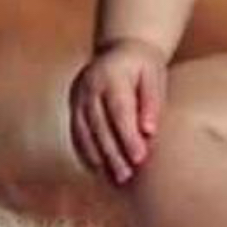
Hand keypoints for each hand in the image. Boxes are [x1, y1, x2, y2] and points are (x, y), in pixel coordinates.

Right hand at [68, 37, 168, 183]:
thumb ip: (152, 101)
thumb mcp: (154, 75)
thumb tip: (148, 131)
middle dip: (113, 153)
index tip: (140, 157)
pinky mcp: (72, 106)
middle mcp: (89, 85)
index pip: (119, 110)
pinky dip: (87, 153)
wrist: (120, 48)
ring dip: (100, 158)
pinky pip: (77, 134)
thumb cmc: (143, 65)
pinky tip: (99, 170)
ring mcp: (77, 96)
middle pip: (100, 125)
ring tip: (117, 178)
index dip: (128, 136)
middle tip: (127, 175)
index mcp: (112, 74)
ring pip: (85, 133)